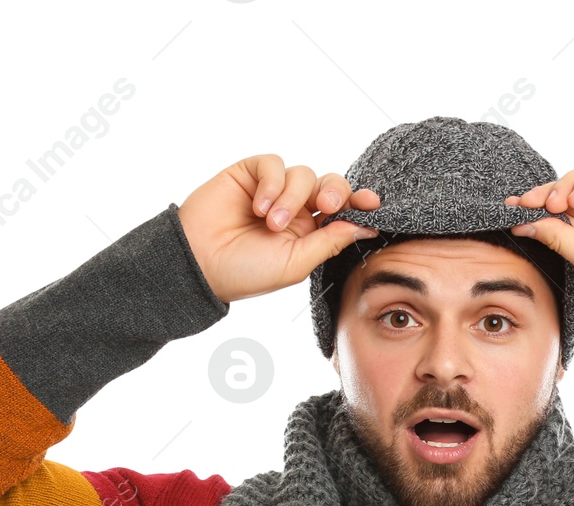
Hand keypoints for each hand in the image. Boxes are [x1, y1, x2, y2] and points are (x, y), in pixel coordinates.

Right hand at [179, 154, 381, 304]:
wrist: (200, 263)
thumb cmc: (245, 273)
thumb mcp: (296, 263)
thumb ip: (330, 242)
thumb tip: (366, 227)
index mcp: (310, 233)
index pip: (343, 211)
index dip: (359, 203)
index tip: (373, 203)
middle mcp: (296, 209)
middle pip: (330, 184)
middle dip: (335, 190)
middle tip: (326, 204)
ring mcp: (273, 190)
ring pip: (303, 174)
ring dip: (291, 197)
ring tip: (271, 223)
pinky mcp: (250, 174)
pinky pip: (274, 164)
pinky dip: (271, 183)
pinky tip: (259, 206)